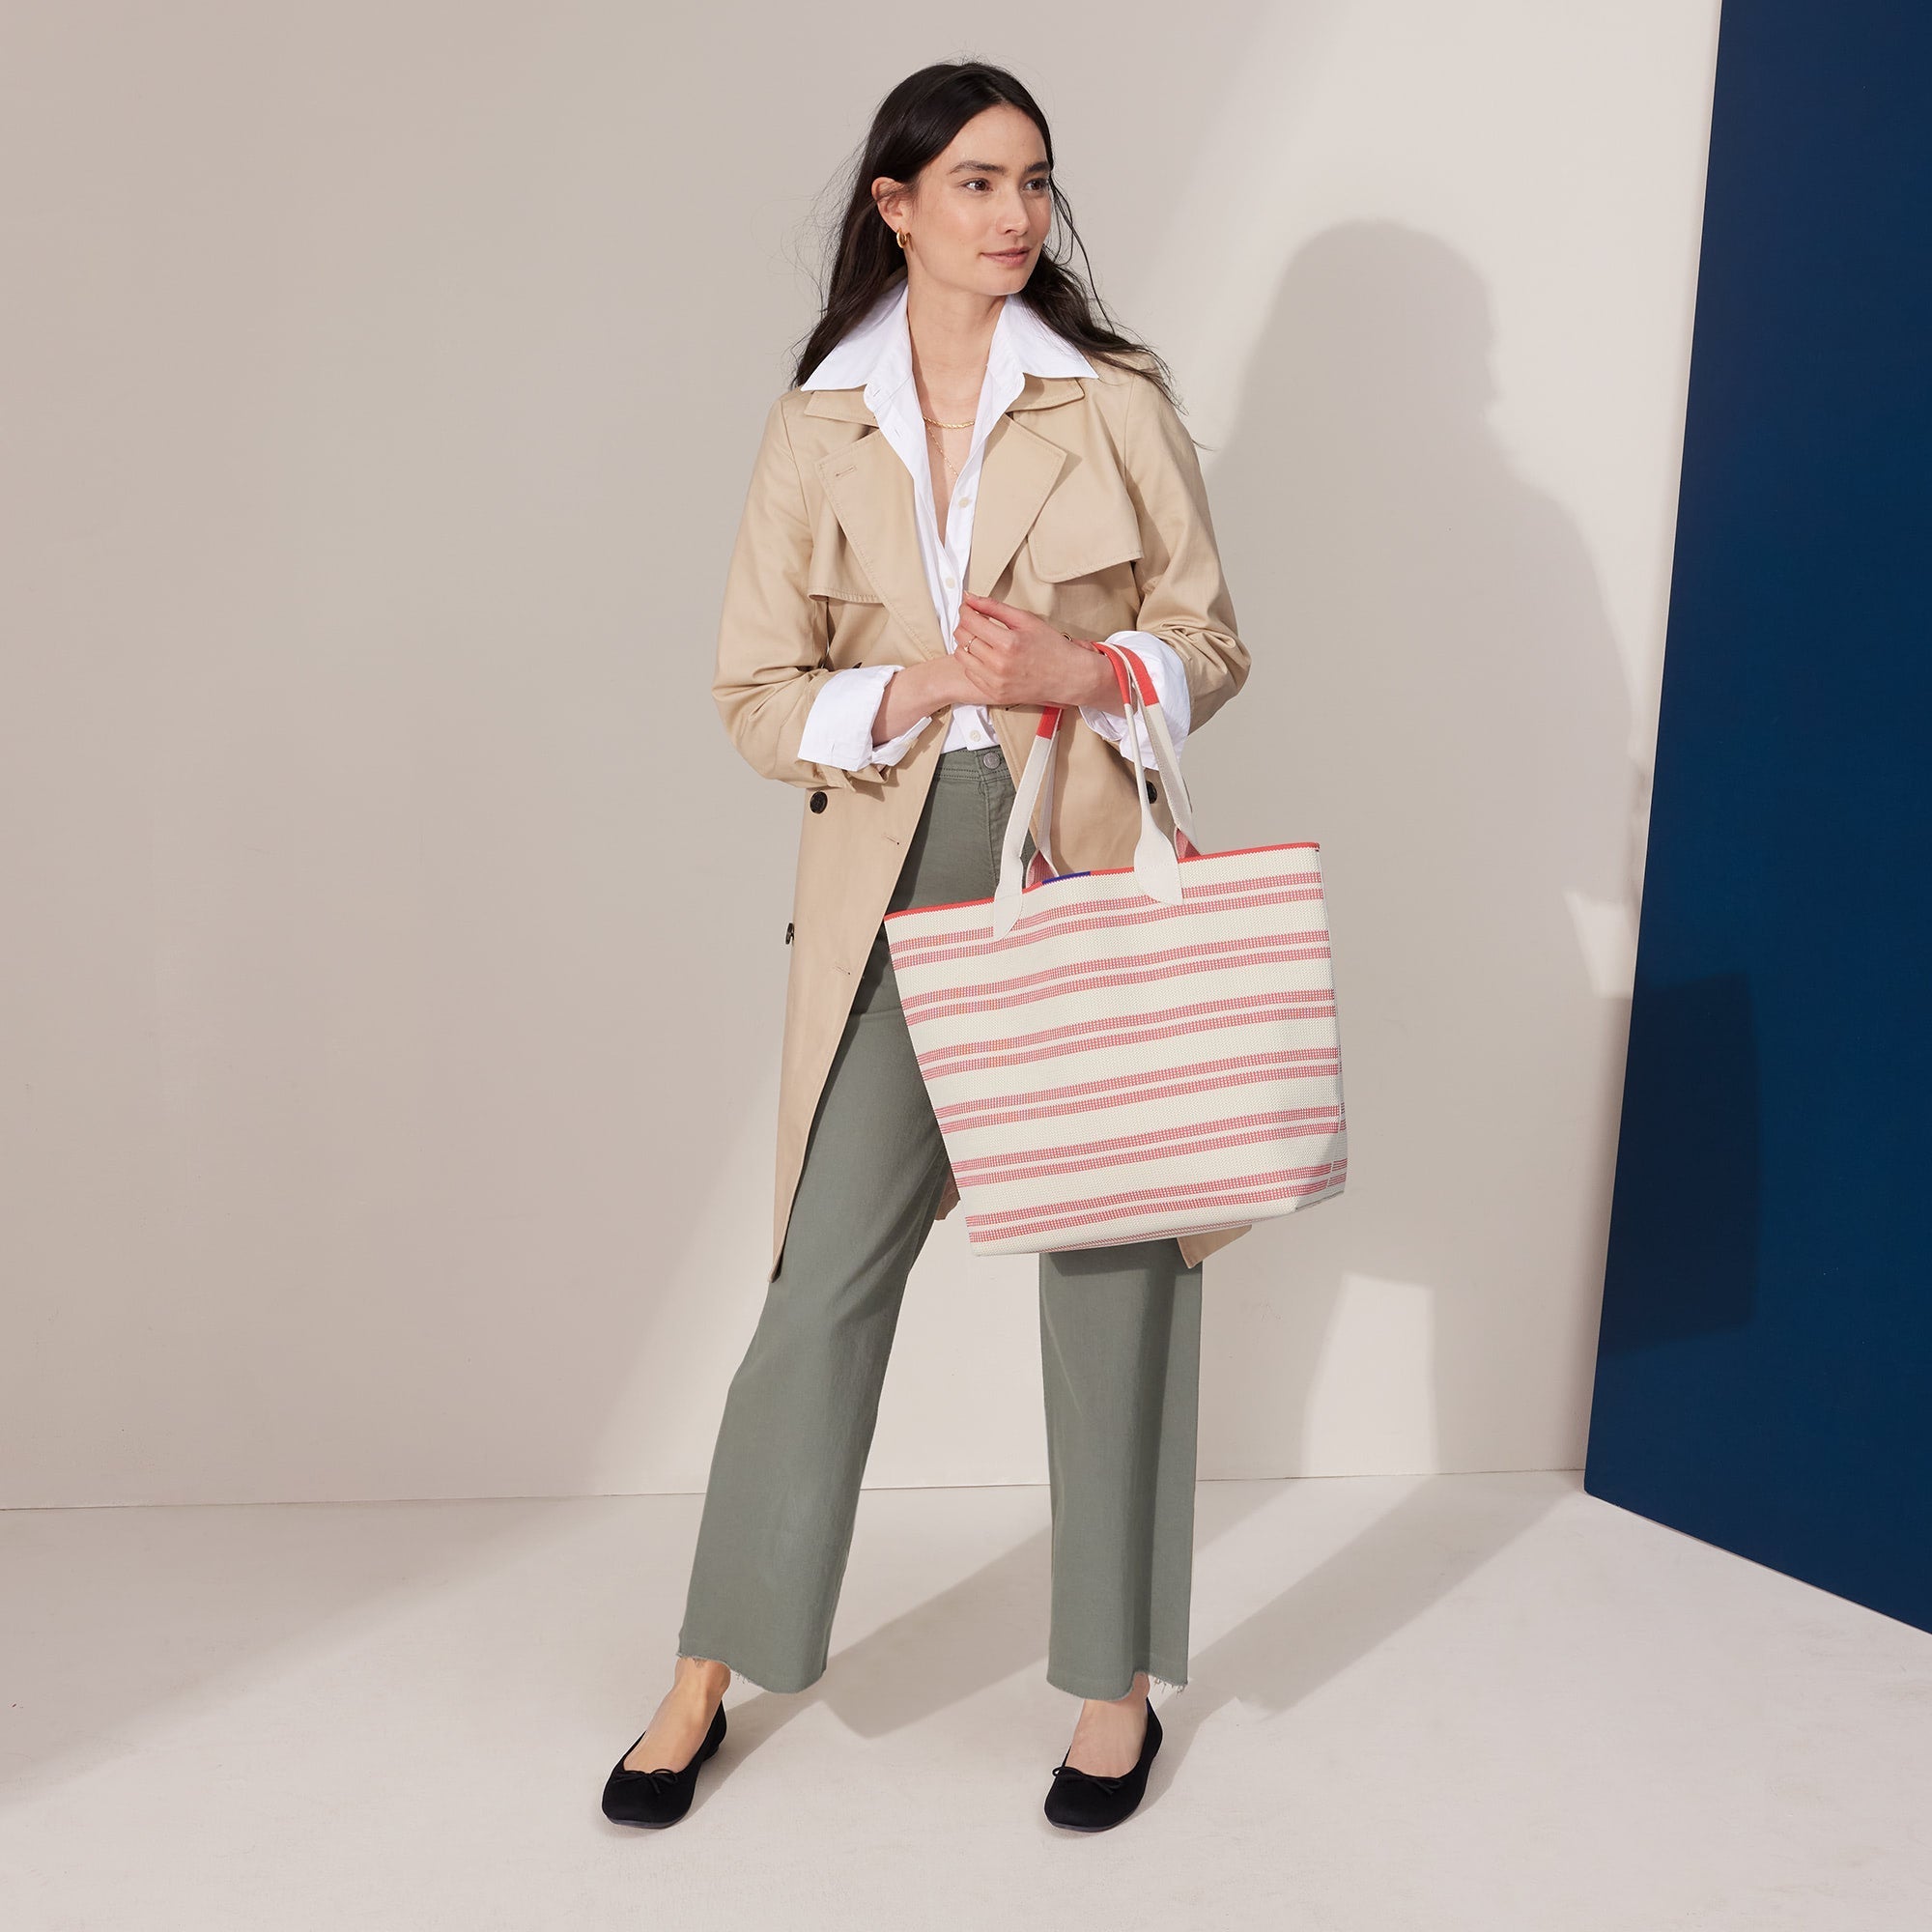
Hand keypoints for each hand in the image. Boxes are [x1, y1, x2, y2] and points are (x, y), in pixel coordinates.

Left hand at [951, 593, 1121, 710]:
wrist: (1068, 677)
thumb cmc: (1051, 647)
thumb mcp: (1025, 620)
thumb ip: (994, 607)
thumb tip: (969, 597)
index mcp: (1008, 643)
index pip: (970, 621)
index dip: (965, 610)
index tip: (968, 607)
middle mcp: (999, 665)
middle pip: (962, 637)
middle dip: (965, 624)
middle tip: (976, 621)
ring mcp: (995, 682)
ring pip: (961, 656)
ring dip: (966, 644)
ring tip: (981, 639)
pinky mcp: (994, 694)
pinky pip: (970, 673)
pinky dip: (973, 662)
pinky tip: (986, 656)